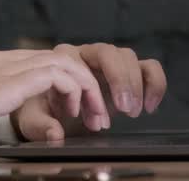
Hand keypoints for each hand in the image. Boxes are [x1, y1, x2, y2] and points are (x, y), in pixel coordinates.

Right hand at [0, 49, 110, 150]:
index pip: (40, 61)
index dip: (66, 83)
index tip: (75, 111)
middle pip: (57, 57)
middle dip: (85, 85)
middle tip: (95, 116)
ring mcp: (1, 69)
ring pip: (62, 61)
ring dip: (86, 89)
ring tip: (92, 117)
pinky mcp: (4, 85)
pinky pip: (54, 76)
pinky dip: (73, 91)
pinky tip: (72, 114)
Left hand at [10, 43, 167, 141]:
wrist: (51, 110)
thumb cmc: (40, 111)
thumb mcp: (34, 118)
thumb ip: (41, 124)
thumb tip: (55, 135)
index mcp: (61, 59)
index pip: (79, 63)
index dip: (89, 90)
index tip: (95, 119)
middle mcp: (86, 53)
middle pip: (108, 53)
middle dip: (118, 81)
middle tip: (124, 110)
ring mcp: (108, 60)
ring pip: (128, 57)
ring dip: (133, 85)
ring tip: (132, 113)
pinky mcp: (128, 71)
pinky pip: (149, 66)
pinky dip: (154, 83)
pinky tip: (150, 106)